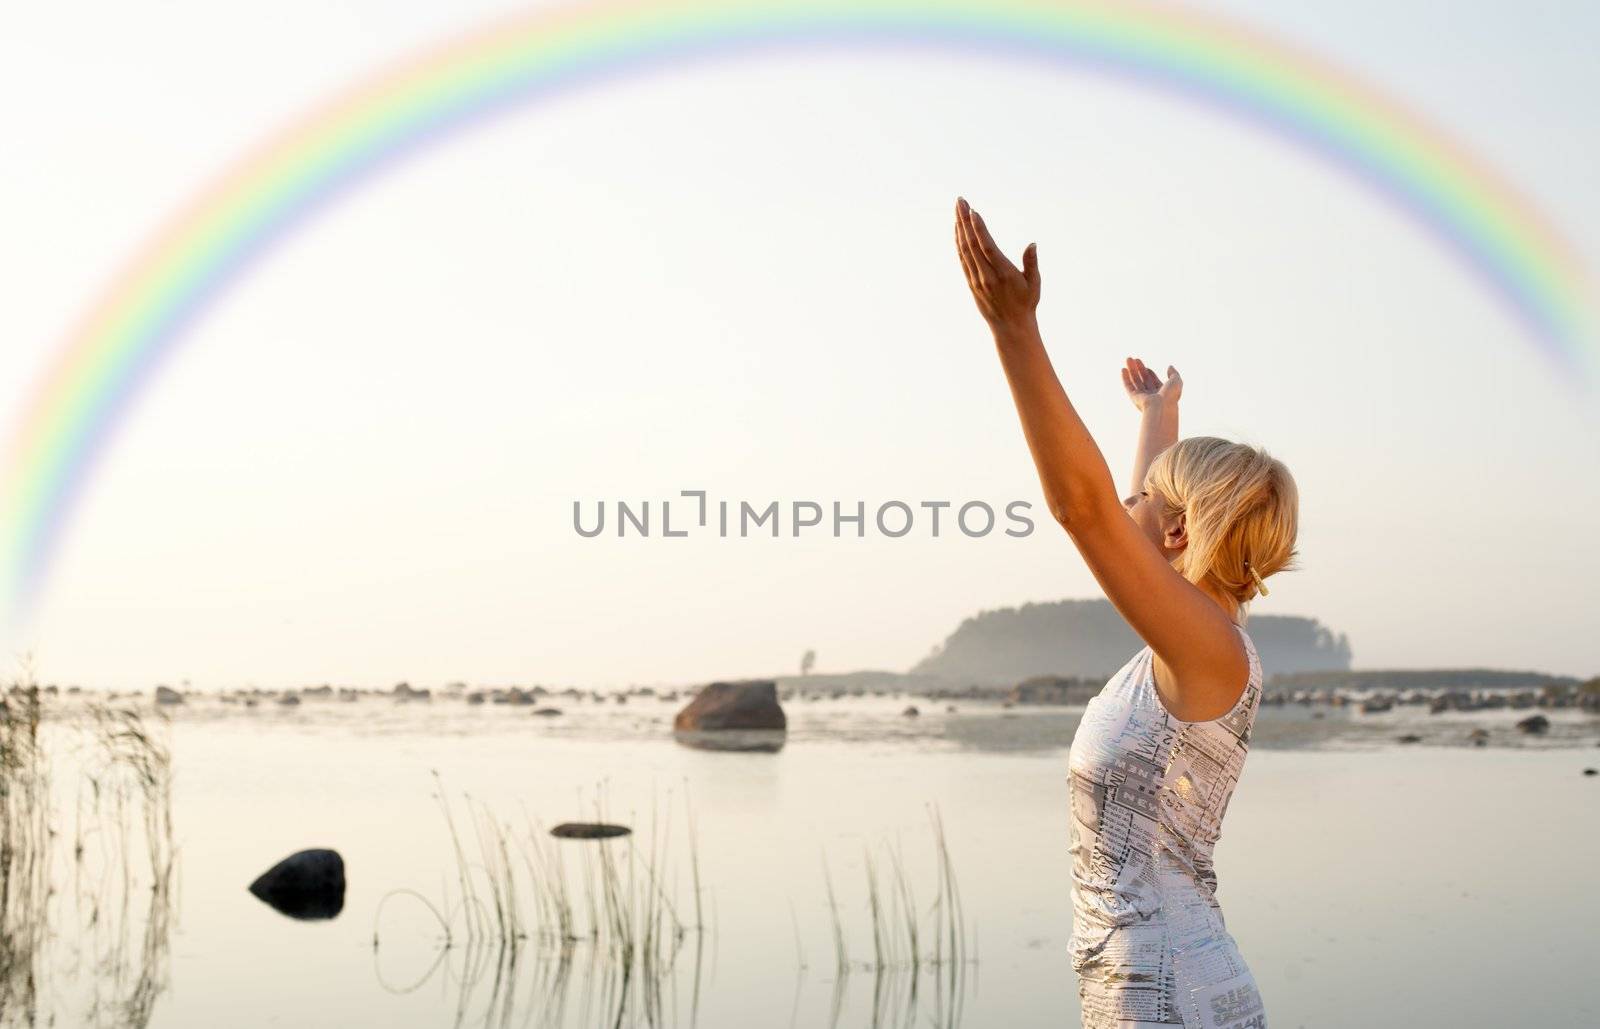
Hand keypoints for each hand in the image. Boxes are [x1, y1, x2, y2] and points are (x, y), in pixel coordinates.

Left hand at [954, 197, 1039, 331]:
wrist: (1010, 327)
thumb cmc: (1026, 304)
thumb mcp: (1034, 284)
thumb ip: (1031, 263)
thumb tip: (1032, 244)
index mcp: (1003, 274)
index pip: (987, 247)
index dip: (979, 229)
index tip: (973, 211)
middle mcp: (986, 276)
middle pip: (971, 244)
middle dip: (965, 221)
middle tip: (960, 201)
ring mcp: (976, 280)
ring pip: (964, 250)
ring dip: (959, 228)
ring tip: (957, 210)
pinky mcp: (971, 283)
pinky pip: (962, 259)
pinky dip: (959, 243)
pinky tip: (957, 230)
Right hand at [1121, 357, 1180, 411]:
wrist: (1161, 406)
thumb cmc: (1170, 396)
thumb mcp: (1176, 381)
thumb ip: (1174, 373)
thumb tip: (1170, 366)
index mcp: (1161, 393)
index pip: (1153, 381)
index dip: (1150, 373)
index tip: (1147, 367)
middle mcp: (1151, 395)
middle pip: (1143, 379)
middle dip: (1139, 369)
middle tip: (1134, 359)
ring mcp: (1142, 396)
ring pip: (1135, 380)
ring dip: (1131, 370)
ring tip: (1128, 359)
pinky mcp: (1134, 397)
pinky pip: (1128, 386)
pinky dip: (1125, 377)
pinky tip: (1123, 369)